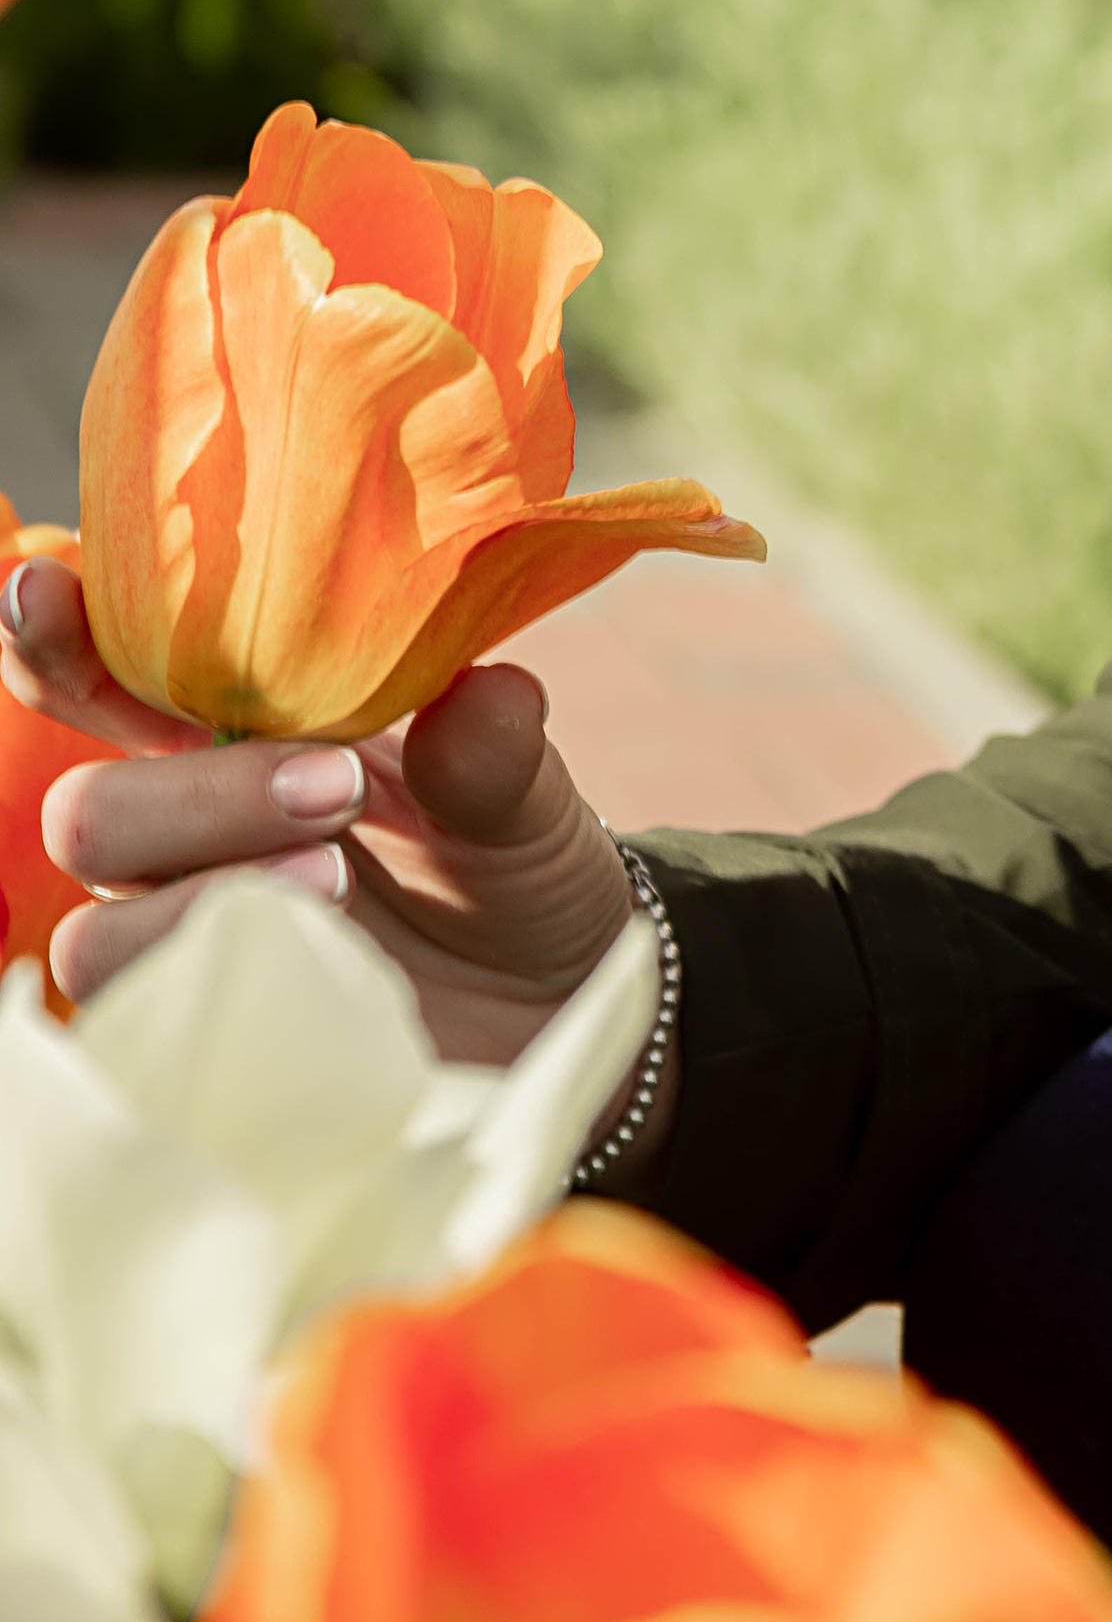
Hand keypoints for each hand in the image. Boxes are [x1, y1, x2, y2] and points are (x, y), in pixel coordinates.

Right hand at [3, 557, 638, 1070]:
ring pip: (95, 926)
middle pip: (86, 813)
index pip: (106, 675)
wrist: (550, 1002)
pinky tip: (317, 968)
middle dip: (194, 798)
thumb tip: (486, 691)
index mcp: (237, 734)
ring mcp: (187, 940)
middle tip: (339, 788)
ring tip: (338, 880)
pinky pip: (145, 1024)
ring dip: (205, 897)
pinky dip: (216, 987)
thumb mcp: (525, 798)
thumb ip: (492, 748)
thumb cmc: (511, 867)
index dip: (54, 635)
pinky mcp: (209, 1032)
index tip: (49, 590)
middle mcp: (188, 833)